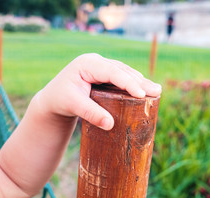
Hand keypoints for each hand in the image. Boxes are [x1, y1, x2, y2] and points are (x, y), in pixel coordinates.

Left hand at [35, 53, 161, 129]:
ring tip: (156, 91)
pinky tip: (144, 90)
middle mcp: (96, 62)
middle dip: (140, 81)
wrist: (53, 98)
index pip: (112, 71)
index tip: (142, 94)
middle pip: (122, 70)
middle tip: (157, 91)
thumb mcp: (73, 105)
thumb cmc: (60, 100)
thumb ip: (90, 113)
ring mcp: (100, 66)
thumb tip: (110, 124)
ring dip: (140, 81)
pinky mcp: (103, 74)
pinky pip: (121, 77)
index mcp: (87, 64)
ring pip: (124, 72)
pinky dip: (133, 84)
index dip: (128, 82)